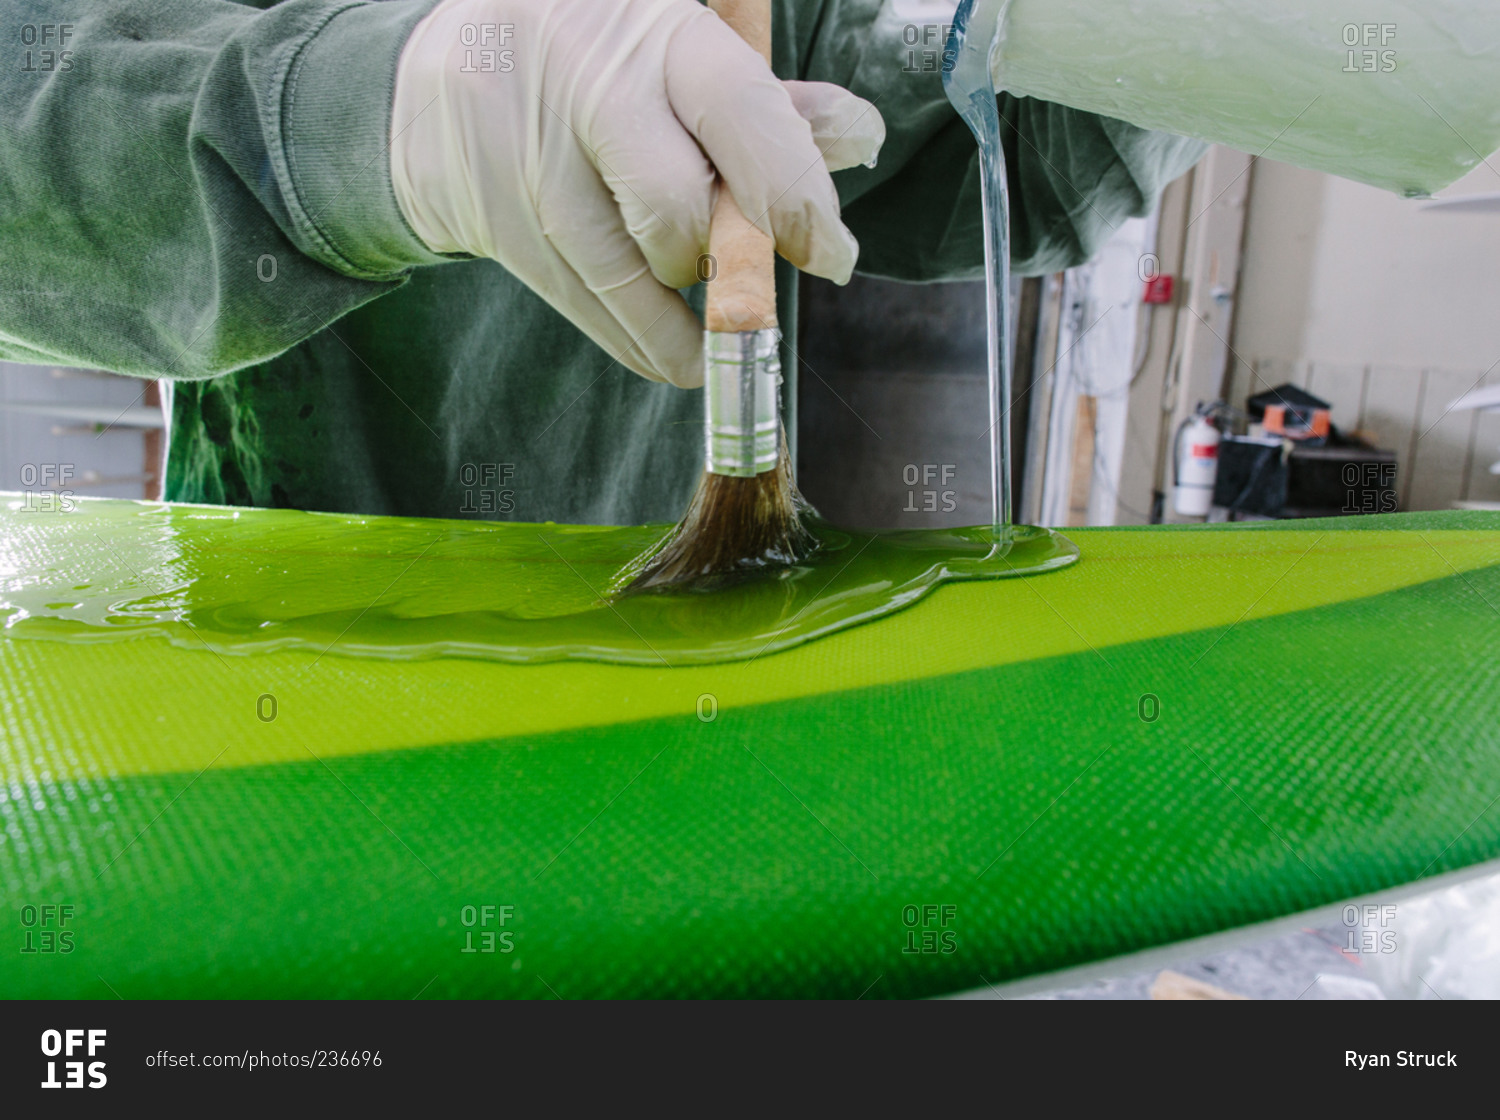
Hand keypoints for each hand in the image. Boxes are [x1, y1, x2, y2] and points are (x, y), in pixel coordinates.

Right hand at [390, 0, 884, 386]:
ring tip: (707, 304)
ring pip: (628, 274)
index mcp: (650, 28)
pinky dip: (648, 343)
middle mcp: (581, 84)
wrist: (440, 83)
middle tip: (740, 262)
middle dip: (724, 259)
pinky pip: (589, 312)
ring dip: (685, 309)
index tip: (832, 253)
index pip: (738, 111)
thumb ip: (764, 105)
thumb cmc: (593, 66)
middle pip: (674, 208)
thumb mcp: (676, 58)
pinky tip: (676, 347)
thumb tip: (857, 136)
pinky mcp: (493, 224)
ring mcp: (525, 158)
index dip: (793, 192)